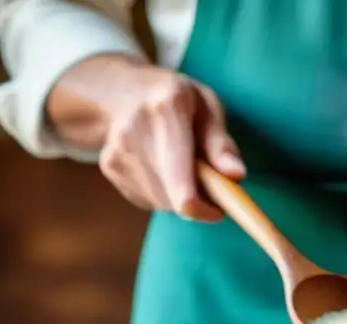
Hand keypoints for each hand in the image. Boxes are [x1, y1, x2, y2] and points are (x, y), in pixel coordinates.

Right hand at [98, 65, 244, 219]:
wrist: (122, 91)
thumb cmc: (176, 99)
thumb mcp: (207, 106)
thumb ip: (220, 142)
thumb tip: (236, 175)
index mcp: (167, 108)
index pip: (181, 180)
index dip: (203, 207)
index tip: (219, 210)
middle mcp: (136, 130)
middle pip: (173, 197)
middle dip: (197, 200)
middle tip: (208, 182)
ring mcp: (118, 150)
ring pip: (161, 202)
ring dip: (179, 196)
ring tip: (182, 166)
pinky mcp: (110, 167)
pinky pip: (147, 198)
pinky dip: (161, 192)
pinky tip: (160, 166)